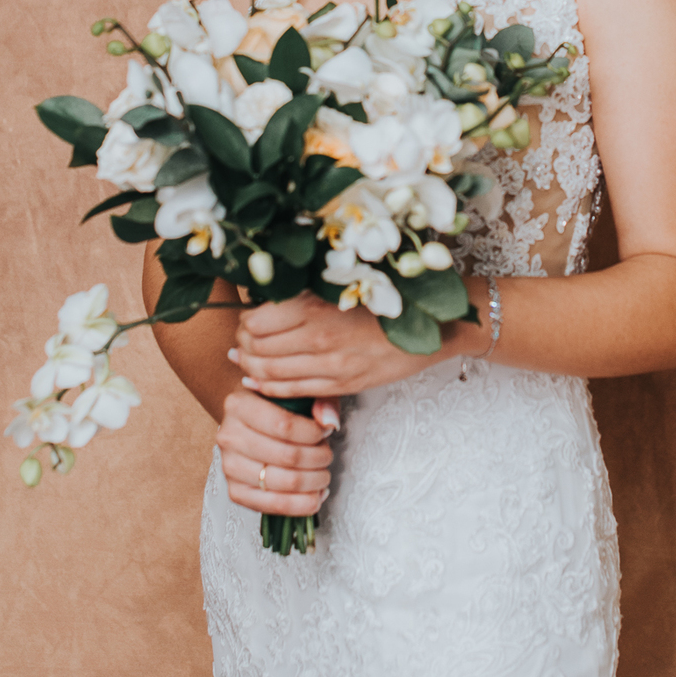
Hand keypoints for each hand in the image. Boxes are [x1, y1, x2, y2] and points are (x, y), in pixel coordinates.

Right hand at [216, 386, 335, 517]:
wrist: (246, 424)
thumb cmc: (274, 407)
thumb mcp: (296, 392)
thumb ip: (319, 399)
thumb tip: (329, 422)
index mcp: (239, 405)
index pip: (283, 425)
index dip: (313, 433)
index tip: (325, 432)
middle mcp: (229, 437)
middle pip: (287, 456)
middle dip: (318, 458)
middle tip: (327, 455)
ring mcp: (230, 467)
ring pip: (284, 483)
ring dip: (314, 482)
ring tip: (323, 475)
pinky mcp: (235, 492)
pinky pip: (274, 505)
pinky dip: (302, 504)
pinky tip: (315, 495)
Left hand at [230, 290, 435, 398]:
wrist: (433, 328)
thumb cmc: (389, 298)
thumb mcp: (345, 285)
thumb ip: (308, 292)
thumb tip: (267, 296)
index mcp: (318, 309)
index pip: (257, 321)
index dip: (244, 320)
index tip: (246, 316)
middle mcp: (320, 341)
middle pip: (258, 348)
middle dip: (243, 344)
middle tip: (241, 338)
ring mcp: (330, 368)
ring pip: (270, 374)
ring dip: (250, 367)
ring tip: (245, 358)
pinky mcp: (341, 386)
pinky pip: (293, 391)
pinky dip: (268, 387)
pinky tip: (259, 380)